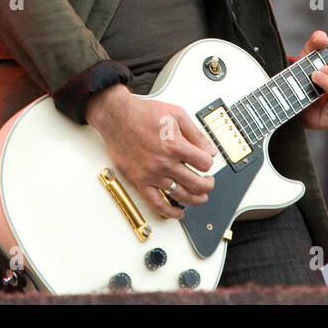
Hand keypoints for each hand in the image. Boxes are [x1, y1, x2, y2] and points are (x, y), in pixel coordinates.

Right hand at [85, 85, 217, 218]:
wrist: (117, 117)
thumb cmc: (143, 114)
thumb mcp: (177, 115)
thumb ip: (196, 134)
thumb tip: (210, 150)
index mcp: (175, 145)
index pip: (204, 163)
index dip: (209, 162)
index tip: (206, 161)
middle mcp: (164, 163)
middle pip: (197, 183)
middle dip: (208, 184)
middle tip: (209, 182)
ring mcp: (152, 174)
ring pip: (181, 195)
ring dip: (195, 199)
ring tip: (200, 197)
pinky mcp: (139, 180)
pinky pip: (156, 203)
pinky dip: (170, 212)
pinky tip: (178, 212)